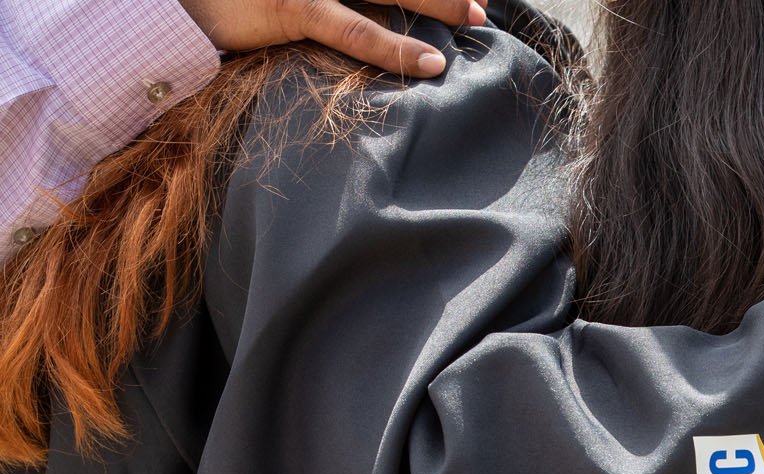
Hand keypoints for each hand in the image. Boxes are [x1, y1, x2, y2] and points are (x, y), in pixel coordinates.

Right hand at [177, 0, 485, 75]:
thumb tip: (364, 21)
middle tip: (480, 6)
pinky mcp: (291, 7)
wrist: (169, 2)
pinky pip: (353, 30)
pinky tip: (429, 63)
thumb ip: (328, 5)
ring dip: (435, 2)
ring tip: (475, 19)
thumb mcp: (284, 0)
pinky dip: (395, 49)